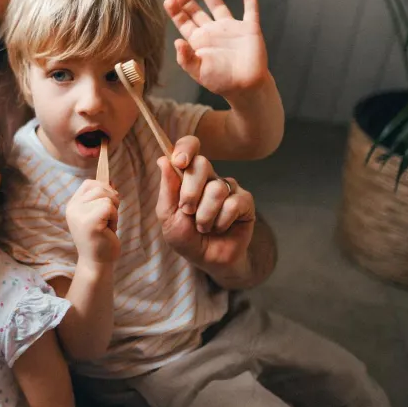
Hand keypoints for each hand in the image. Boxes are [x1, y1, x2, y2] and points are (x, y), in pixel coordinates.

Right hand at [65, 179, 119, 265]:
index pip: (89, 183)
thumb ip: (101, 197)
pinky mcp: (89, 221)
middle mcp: (72, 208)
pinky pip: (109, 206)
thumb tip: (110, 180)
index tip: (107, 206)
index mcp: (72, 205)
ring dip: (114, 210)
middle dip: (111, 200)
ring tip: (107, 224)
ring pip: (106, 196)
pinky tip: (109, 229)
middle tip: (108, 219)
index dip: (103, 189)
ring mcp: (79, 214)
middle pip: (100, 187)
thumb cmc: (100, 238)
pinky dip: (115, 217)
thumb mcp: (98, 213)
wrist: (97, 262)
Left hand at [157, 136, 254, 270]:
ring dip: (205, 215)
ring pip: (216, 188)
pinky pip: (233, 203)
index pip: (189, 146)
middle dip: (190, 192)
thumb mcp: (168, 216)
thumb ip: (166, 189)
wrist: (207, 260)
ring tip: (203, 227)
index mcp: (188, 175)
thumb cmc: (186, 238)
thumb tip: (162, 160)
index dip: (185, 147)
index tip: (179, 162)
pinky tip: (220, 228)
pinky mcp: (245, 202)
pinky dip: (221, 222)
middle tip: (187, 211)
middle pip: (202, 164)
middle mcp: (209, 177)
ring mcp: (228, 187)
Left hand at [164, 0, 268, 98]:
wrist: (245, 87)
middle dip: (186, 1)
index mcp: (199, 42)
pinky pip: (251, 10)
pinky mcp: (249, 29)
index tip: (168, 0)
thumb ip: (186, 58)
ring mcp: (231, 29)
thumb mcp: (198, 72)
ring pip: (218, 6)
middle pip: (197, 12)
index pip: (184, 23)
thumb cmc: (220, 81)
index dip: (176, 12)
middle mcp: (213, 32)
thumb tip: (177, 42)